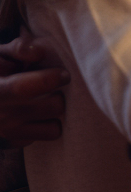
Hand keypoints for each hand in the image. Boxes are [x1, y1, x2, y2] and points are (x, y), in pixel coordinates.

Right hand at [0, 29, 68, 147]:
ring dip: (56, 113)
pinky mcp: (14, 142)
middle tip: (59, 86)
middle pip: (51, 107)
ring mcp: (8, 132)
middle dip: (61, 94)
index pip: (23, 88)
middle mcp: (0, 116)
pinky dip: (46, 126)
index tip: (63, 73)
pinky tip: (40, 113)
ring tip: (50, 99)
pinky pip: (43, 137)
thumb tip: (39, 51)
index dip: (50, 78)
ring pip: (54, 128)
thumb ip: (18, 49)